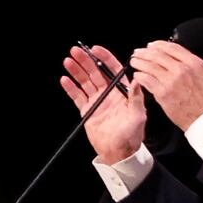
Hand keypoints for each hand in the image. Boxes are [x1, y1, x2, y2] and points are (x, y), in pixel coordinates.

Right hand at [60, 47, 146, 163]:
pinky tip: (65, 80)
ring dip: (77, 71)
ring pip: (85, 82)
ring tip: (68, 61)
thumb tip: (137, 80)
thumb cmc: (132, 135)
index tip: (95, 50)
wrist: (118, 153)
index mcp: (121, 92)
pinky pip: (77, 96)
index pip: (112, 70)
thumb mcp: (138, 116)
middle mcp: (108, 94)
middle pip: (96, 73)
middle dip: (86, 61)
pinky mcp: (87, 110)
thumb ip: (136, 98)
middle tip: (76, 51)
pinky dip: (71, 88)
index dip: (104, 58)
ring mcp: (97, 101)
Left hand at [131, 37, 202, 129]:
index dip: (158, 44)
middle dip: (145, 52)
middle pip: (157, 55)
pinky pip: (146, 81)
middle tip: (138, 52)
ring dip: (139, 62)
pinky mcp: (162, 94)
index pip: (171, 47)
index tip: (152, 45)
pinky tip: (137, 75)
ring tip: (134, 61)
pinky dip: (140, 76)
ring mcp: (170, 82)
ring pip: (149, 66)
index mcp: (193, 63)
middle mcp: (180, 70)